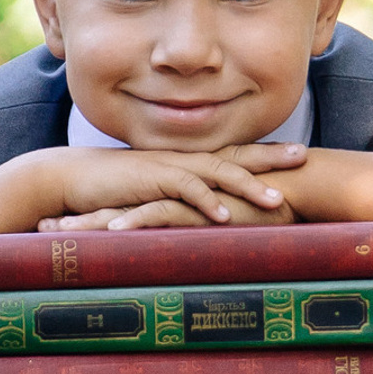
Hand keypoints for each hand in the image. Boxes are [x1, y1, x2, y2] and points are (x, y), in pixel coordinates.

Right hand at [28, 143, 304, 228]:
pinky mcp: (149, 182)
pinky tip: (224, 217)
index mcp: (186, 162)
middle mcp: (182, 160)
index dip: (265, 153)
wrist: (67, 179)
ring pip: (215, 171)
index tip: (297, 152)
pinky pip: (182, 190)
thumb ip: (179, 203)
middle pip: (235, 154)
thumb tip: (205, 220)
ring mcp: (167, 168)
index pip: (233, 154)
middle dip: (271, 155)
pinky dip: (204, 202)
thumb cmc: (108, 192)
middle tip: (305, 155)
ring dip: (248, 184)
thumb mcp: (153, 197)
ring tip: (278, 200)